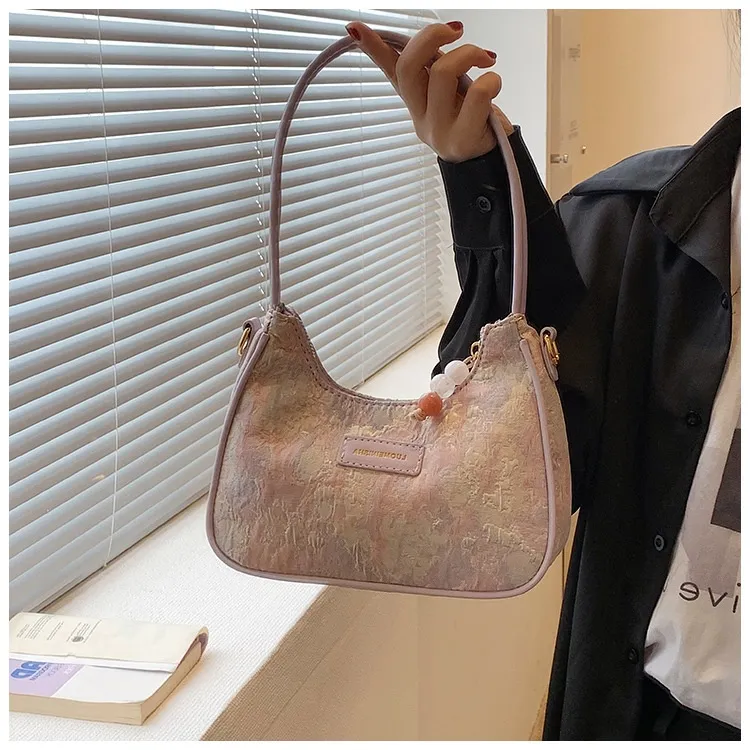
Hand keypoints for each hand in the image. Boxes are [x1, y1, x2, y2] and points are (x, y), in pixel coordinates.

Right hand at [346, 20, 513, 162]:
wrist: (490, 163)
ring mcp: (438, 129)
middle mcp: (421, 117)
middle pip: (409, 67)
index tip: (353, 28)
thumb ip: (439, 68)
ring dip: (470, 53)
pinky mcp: (462, 137)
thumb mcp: (452, 93)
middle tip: (455, 30)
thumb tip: (437, 36)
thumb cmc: (475, 124)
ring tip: (485, 59)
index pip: (391, 72)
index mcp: (416, 103)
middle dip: (432, 36)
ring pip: (443, 73)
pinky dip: (492, 79)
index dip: (372, 49)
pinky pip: (478, 92)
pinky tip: (494, 84)